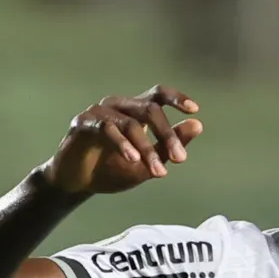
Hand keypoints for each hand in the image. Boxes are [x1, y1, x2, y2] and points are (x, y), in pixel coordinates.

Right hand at [40, 85, 203, 197]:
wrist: (80, 183)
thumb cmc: (114, 168)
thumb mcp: (148, 161)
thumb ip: (170, 144)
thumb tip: (198, 124)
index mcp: (135, 111)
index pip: (158, 95)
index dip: (176, 98)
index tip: (195, 109)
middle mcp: (118, 106)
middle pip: (149, 109)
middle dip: (167, 135)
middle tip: (180, 159)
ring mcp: (99, 112)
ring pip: (130, 123)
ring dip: (147, 148)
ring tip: (158, 172)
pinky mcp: (82, 123)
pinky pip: (106, 128)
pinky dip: (122, 144)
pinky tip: (133, 160)